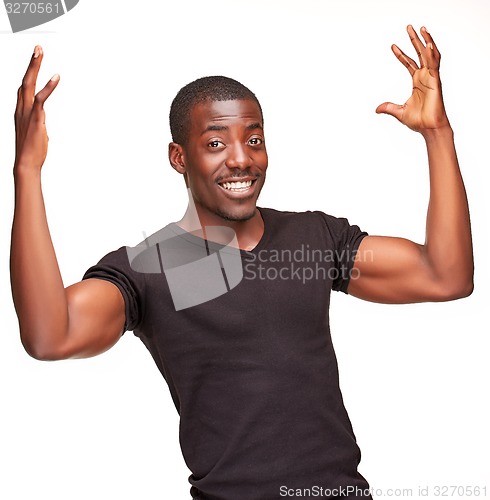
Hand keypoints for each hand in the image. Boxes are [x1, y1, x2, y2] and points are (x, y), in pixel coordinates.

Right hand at [14, 46, 59, 172]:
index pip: (24, 87)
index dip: (29, 73)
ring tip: (40, 52)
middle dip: (31, 64)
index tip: (34, 60)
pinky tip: (56, 77)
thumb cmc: (33, 151)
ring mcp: (27, 112)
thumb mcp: (36, 132)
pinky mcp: (35, 119)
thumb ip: (38, 124)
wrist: (27, 163)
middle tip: (38, 48)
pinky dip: (48, 87)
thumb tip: (41, 125)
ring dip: (34, 67)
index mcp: (21, 110)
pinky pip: (41, 99)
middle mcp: (21, 108)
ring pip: (29, 84)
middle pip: (25, 80)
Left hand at [376, 25, 449, 135]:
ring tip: (421, 28)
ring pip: (429, 55)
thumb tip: (376, 109)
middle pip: (420, 53)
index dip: (401, 54)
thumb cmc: (418, 120)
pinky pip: (434, 65)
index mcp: (417, 81)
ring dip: (426, 41)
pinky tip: (428, 44)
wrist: (429, 128)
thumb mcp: (399, 112)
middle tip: (409, 27)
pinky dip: (432, 54)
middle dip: (414, 40)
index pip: (409, 63)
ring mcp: (431, 78)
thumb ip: (388, 108)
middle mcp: (425, 77)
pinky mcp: (435, 81)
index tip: (392, 45)